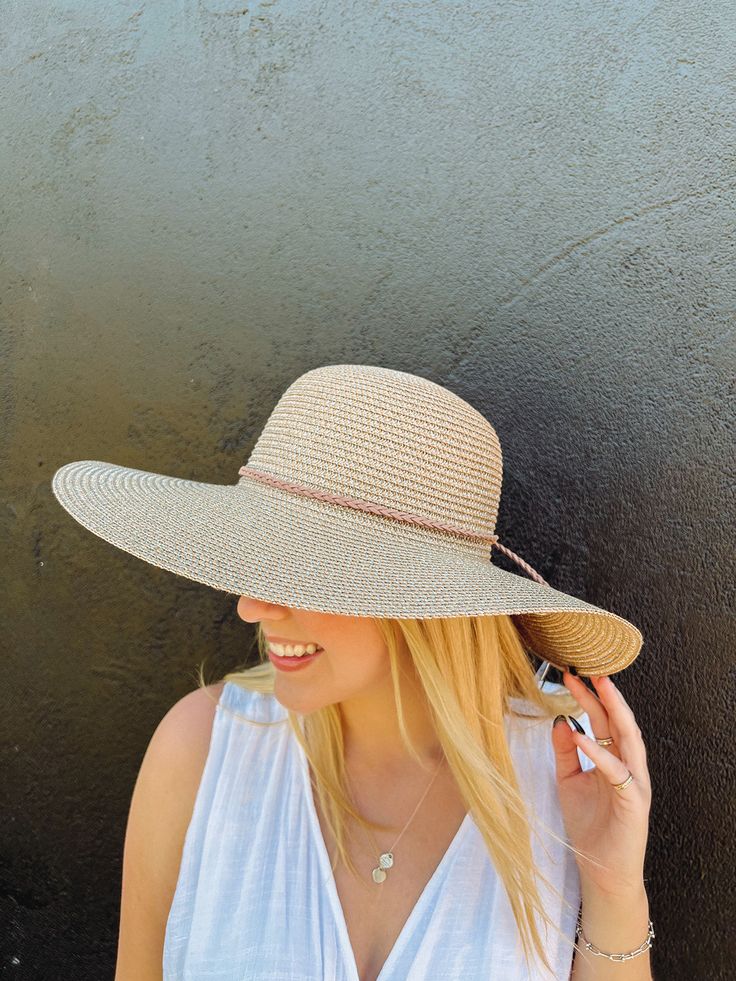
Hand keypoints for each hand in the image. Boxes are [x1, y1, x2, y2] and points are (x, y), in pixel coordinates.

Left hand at [551, 671, 652, 897]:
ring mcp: (634, 783)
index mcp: (615, 760)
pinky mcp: (633, 802)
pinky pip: (616, 771)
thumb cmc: (589, 826)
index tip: (570, 675)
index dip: (589, 698)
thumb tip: (559, 721)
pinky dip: (598, 752)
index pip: (605, 721)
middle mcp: (629, 767)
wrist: (600, 871)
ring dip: (614, 712)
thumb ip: (565, 752)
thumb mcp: (568, 781)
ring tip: (599, 688)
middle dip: (605, 695)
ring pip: (630, 739)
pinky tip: (581, 736)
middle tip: (588, 669)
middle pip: (619, 723)